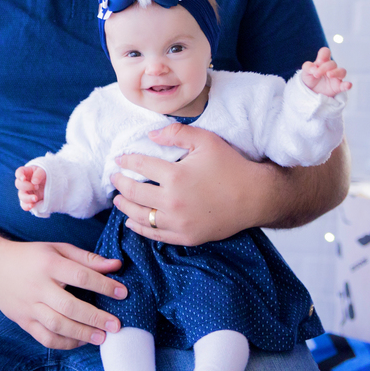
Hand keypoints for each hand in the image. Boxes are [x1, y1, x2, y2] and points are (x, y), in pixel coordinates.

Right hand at [0, 241, 125, 349]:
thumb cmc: (30, 257)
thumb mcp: (57, 249)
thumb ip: (87, 258)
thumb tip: (116, 266)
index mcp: (48, 264)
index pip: (80, 276)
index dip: (103, 285)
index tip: (122, 293)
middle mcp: (37, 286)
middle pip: (69, 305)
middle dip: (95, 317)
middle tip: (116, 324)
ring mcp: (28, 306)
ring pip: (57, 325)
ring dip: (82, 333)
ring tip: (102, 338)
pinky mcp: (23, 321)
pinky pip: (45, 338)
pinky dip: (64, 343)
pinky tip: (80, 342)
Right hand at [15, 165, 46, 210]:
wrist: (53, 185)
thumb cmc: (46, 175)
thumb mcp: (44, 171)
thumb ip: (39, 174)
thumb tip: (34, 181)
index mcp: (27, 173)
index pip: (19, 172)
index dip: (19, 175)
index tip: (24, 179)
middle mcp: (24, 183)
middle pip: (19, 184)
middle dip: (27, 186)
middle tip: (37, 187)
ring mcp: (26, 192)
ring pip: (21, 196)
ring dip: (27, 198)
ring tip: (35, 198)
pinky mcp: (30, 201)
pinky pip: (24, 205)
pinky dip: (26, 206)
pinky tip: (31, 205)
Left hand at [111, 124, 281, 245]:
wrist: (255, 197)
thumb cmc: (231, 166)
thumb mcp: (206, 141)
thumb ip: (176, 133)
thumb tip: (150, 134)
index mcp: (176, 176)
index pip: (140, 165)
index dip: (127, 161)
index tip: (120, 159)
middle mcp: (173, 201)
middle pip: (134, 192)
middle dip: (120, 184)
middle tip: (114, 177)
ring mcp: (178, 222)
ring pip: (141, 216)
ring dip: (125, 206)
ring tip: (118, 199)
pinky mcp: (185, 237)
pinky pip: (155, 235)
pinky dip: (140, 228)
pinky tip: (132, 221)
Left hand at [301, 47, 351, 96]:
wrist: (311, 91)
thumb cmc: (310, 78)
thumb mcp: (305, 72)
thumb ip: (307, 67)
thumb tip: (314, 68)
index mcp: (322, 62)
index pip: (326, 52)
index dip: (323, 55)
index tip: (318, 62)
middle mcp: (330, 68)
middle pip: (332, 63)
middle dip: (324, 68)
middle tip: (316, 74)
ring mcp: (336, 77)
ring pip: (342, 71)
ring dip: (336, 72)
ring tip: (329, 75)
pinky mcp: (338, 87)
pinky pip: (345, 85)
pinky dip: (347, 84)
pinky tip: (348, 85)